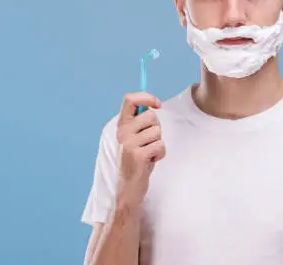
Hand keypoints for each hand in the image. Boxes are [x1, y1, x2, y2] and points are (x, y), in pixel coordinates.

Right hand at [115, 92, 165, 209]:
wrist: (129, 186)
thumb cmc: (137, 158)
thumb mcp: (135, 136)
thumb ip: (140, 121)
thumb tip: (153, 105)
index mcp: (122, 124)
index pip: (129, 99)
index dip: (146, 97)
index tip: (157, 104)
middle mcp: (122, 132)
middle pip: (151, 116)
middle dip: (157, 128)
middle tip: (149, 142)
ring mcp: (129, 144)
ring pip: (157, 132)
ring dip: (158, 143)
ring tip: (149, 152)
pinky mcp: (137, 155)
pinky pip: (160, 145)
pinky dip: (160, 154)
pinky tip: (151, 160)